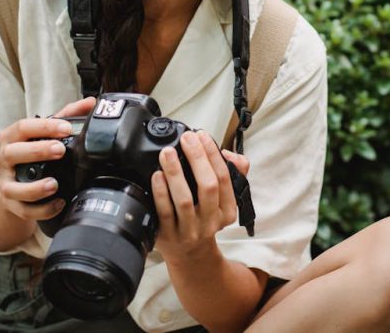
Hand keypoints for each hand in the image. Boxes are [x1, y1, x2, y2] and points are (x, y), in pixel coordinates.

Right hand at [0, 97, 94, 220]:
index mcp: (11, 137)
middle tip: (60, 150)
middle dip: (37, 151)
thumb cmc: (30, 154)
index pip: (23, 127)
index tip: (66, 127)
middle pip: (12, 153)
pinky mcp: (10, 205)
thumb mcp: (45, 133)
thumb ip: (66, 116)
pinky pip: (23, 210)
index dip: (44, 126)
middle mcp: (3, 159)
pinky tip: (58, 204)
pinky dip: (41, 210)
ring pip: (12, 188)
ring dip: (34, 188)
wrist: (13, 184)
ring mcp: (5, 183)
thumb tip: (91, 103)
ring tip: (54, 184)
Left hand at [151, 130, 248, 260]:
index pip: (224, 177)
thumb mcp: (222, 199)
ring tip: (168, 153)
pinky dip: (161, 192)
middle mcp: (211, 222)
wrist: (189, 254)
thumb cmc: (204, 217)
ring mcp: (189, 231)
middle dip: (197, 158)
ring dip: (176, 173)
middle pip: (208, 186)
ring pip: (184, 200)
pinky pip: (164, 212)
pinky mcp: (168, 236)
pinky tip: (156, 175)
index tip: (201, 135)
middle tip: (186, 138)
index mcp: (227, 211)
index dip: (213, 154)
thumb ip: (233, 173)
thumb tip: (233, 156)